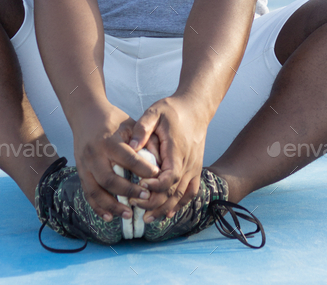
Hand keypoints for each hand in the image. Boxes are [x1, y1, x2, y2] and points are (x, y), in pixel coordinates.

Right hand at [72, 103, 160, 220]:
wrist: (86, 113)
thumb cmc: (113, 119)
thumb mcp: (130, 124)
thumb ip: (143, 141)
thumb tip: (158, 162)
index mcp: (108, 141)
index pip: (128, 158)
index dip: (143, 169)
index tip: (157, 177)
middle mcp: (94, 154)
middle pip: (110, 180)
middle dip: (129, 192)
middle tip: (146, 198)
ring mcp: (84, 164)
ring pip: (96, 191)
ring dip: (112, 206)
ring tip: (128, 214)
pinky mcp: (80, 171)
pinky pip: (88, 193)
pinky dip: (98, 207)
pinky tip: (109, 216)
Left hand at [128, 96, 208, 222]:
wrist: (195, 108)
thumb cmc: (173, 110)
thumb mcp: (155, 112)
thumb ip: (142, 128)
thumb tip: (131, 146)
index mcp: (177, 151)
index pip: (169, 177)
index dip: (155, 187)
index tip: (139, 187)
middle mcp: (188, 163)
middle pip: (173, 192)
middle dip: (154, 203)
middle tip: (134, 205)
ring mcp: (194, 168)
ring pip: (181, 196)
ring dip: (164, 209)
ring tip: (147, 218)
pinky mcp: (196, 169)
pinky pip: (190, 192)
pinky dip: (180, 205)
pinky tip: (167, 213)